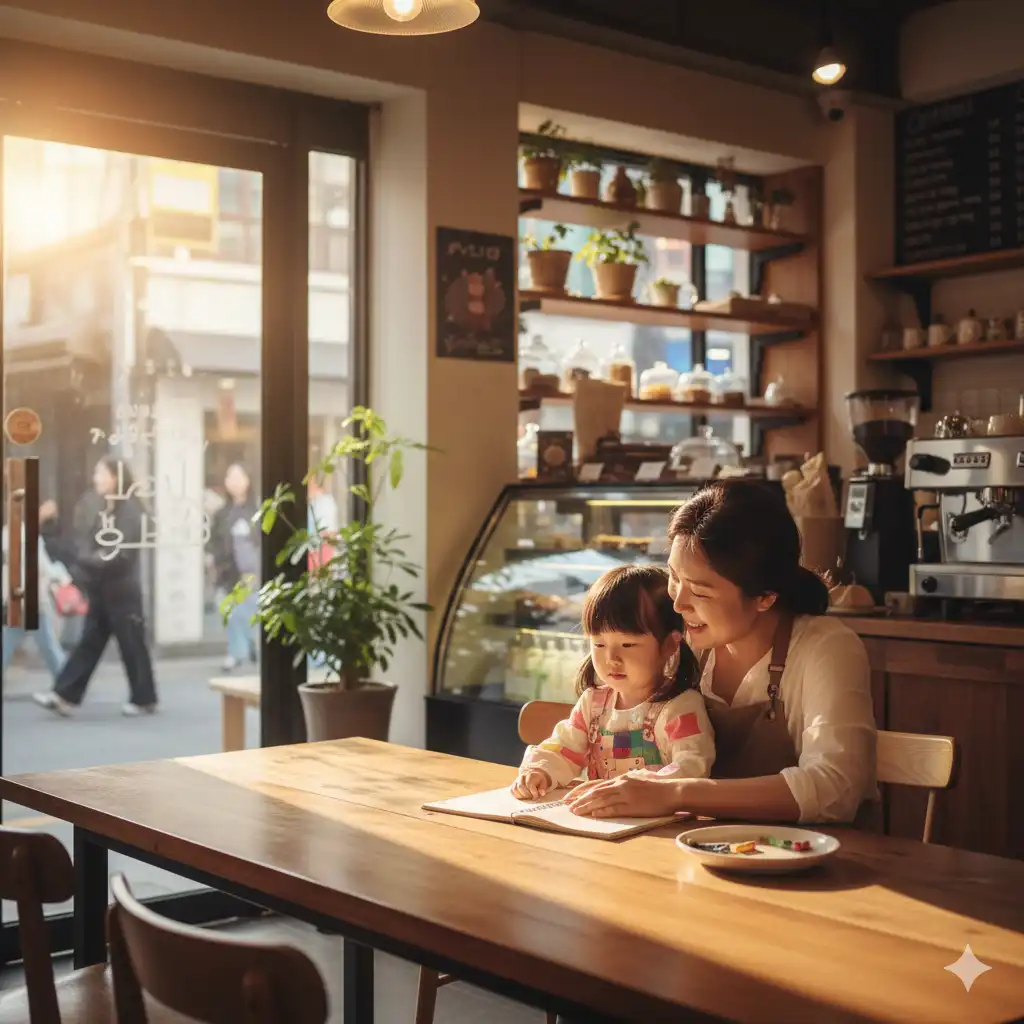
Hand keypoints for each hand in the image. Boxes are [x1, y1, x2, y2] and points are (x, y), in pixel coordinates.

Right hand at [511, 769, 551, 799]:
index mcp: (530, 775)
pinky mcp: (514, 784)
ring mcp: (517, 780)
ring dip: (521, 796)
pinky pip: (512, 791)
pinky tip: (522, 798)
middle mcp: (522, 776)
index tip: (536, 797)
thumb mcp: (544, 783)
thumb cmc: (539, 782)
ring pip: (515, 789)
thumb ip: (543, 788)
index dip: (532, 792)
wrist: (534, 778)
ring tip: (527, 798)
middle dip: (526, 794)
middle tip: (531, 797)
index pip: (529, 784)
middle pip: (521, 786)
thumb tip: (542, 793)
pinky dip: (516, 796)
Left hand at [564, 774, 685, 817]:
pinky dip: (602, 812)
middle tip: (567, 805)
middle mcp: (621, 784)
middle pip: (595, 791)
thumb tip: (610, 789)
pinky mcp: (633, 806)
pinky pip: (614, 809)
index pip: (595, 784)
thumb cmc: (655, 787)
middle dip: (579, 798)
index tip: (569, 796)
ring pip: (601, 800)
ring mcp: (626, 795)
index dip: (581, 790)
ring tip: (575, 811)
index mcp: (621, 779)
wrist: (671, 791)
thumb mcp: (636, 781)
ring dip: (586, 806)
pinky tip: (594, 815)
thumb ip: (623, 785)